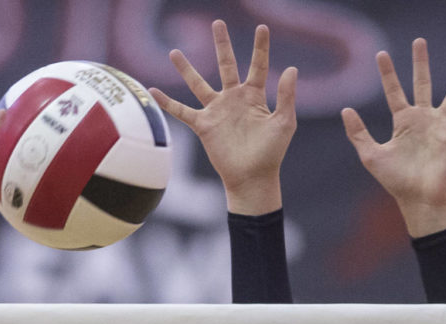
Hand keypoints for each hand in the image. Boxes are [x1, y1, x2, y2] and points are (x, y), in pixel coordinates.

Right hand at [149, 21, 296, 215]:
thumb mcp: (284, 122)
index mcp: (254, 96)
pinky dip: (167, 103)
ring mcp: (217, 111)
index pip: (257, 65)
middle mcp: (233, 99)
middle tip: (217, 23)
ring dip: (186, 69)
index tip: (262, 28)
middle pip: (225, 65)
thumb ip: (287, 95)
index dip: (260, 47)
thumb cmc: (271, 153)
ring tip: (173, 52)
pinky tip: (153, 91)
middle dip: (221, 44)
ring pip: (198, 84)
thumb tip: (291, 68)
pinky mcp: (203, 126)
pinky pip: (181, 111)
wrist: (252, 178)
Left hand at [341, 38, 445, 236]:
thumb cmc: (395, 181)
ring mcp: (440, 126)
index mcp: (403, 122)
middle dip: (420, 63)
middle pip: (422, 84)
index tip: (381, 54)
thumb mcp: (371, 156)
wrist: (417, 200)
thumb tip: (345, 110)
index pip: (394, 91)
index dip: (387, 73)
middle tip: (419, 41)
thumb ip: (358, 134)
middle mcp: (423, 120)